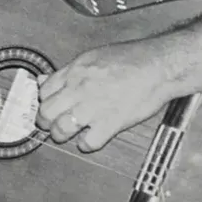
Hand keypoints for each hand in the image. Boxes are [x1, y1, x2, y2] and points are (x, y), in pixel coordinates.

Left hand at [36, 42, 171, 152]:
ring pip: (61, 130)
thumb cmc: (130, 58)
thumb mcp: (93, 56)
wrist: (158, 65)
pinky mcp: (111, 123)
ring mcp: (93, 107)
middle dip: (46, 122)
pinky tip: (90, 139)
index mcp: (74, 71)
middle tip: (51, 124)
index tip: (49, 106)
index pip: (43, 91)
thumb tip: (45, 79)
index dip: (44, 101)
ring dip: (62, 135)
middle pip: (46, 113)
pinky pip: (88, 142)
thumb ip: (68, 71)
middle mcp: (79, 89)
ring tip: (67, 134)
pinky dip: (86, 144)